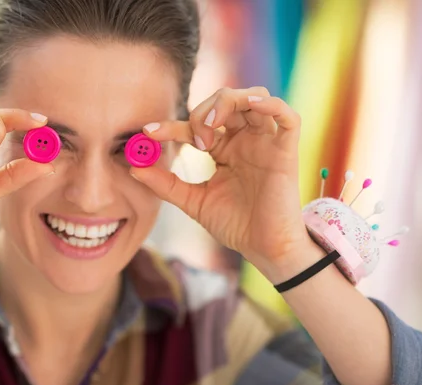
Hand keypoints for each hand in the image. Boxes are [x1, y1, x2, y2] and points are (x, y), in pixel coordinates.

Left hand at [130, 87, 311, 281]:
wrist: (263, 249)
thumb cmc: (233, 225)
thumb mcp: (193, 201)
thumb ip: (165, 184)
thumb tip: (133, 167)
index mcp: (223, 149)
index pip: (195, 125)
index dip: (170, 126)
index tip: (147, 133)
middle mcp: (245, 140)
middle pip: (225, 101)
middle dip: (202, 112)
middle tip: (195, 140)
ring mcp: (266, 144)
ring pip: (254, 98)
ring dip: (228, 102)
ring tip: (211, 128)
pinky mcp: (286, 152)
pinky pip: (288, 116)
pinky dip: (270, 104)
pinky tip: (251, 106)